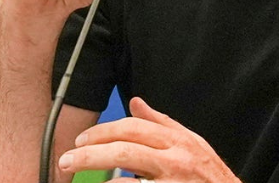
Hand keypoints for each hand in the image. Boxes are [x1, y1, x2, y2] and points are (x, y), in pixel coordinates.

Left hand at [59, 97, 240, 182]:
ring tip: (77, 177)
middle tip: (68, 160)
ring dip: (98, 175)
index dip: (103, 132)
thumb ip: (162, 123)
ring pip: (129, 174)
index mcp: (179, 141)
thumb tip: (136, 103)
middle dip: (90, 153)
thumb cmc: (211, 177)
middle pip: (125, 149)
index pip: (134, 128)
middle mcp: (177, 159)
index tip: (82, 141)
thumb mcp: (192, 143)